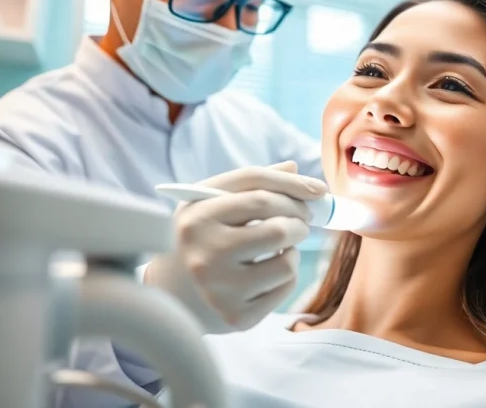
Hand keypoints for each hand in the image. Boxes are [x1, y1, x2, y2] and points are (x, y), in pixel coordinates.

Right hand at [145, 161, 327, 333]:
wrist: (167, 292)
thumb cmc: (197, 237)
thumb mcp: (209, 201)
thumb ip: (248, 182)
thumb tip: (295, 169)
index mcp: (197, 217)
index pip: (258, 190)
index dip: (294, 187)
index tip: (318, 191)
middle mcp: (206, 254)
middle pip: (279, 227)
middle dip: (301, 220)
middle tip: (303, 220)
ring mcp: (221, 289)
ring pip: (287, 261)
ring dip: (294, 249)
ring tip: (280, 247)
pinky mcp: (237, 317)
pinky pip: (285, 287)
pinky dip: (286, 274)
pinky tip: (267, 271)